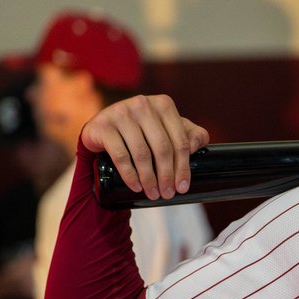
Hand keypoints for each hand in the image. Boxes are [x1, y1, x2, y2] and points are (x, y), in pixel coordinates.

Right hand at [79, 94, 209, 200]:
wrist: (102, 129)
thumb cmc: (141, 130)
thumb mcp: (168, 129)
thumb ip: (190, 134)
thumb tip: (196, 146)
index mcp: (164, 105)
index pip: (180, 140)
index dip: (183, 166)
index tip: (183, 187)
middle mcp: (143, 105)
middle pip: (163, 148)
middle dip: (167, 176)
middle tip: (167, 194)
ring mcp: (121, 113)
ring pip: (142, 153)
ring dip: (149, 179)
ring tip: (153, 194)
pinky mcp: (103, 126)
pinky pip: (120, 156)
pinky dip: (130, 175)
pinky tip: (136, 186)